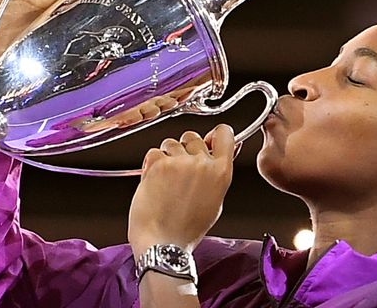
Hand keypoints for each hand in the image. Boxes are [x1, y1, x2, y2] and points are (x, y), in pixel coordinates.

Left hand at [128, 125, 235, 256]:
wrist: (164, 243)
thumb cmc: (187, 228)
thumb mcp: (215, 200)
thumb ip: (216, 174)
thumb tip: (217, 154)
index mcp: (221, 172)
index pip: (224, 133)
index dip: (215, 134)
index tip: (209, 139)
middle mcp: (202, 163)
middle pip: (193, 136)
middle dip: (185, 149)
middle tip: (180, 171)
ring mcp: (180, 162)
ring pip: (171, 143)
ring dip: (166, 156)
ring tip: (165, 180)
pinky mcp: (158, 165)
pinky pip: (153, 152)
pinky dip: (151, 164)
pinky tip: (154, 182)